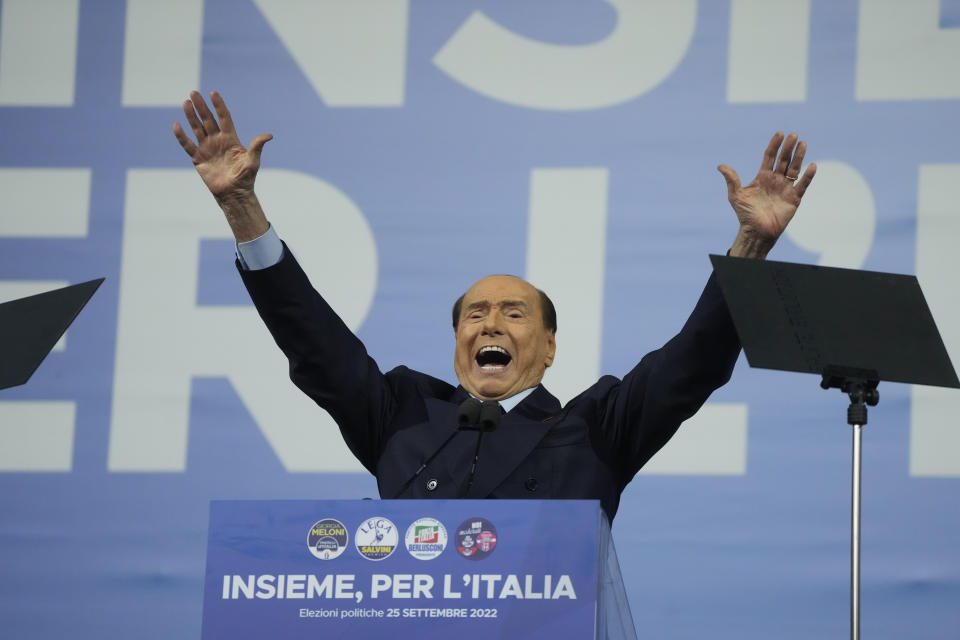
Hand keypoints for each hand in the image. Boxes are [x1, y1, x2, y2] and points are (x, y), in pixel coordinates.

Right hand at [173, 91, 272, 240]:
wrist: (234, 194)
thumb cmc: (246, 178)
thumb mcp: (252, 161)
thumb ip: (257, 147)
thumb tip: (269, 135)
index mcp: (231, 139)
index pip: (224, 118)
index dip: (219, 106)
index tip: (214, 93)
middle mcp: (217, 140)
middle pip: (208, 120)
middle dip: (201, 106)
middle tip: (194, 93)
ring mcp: (207, 148)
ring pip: (197, 128)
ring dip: (191, 116)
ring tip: (186, 102)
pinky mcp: (198, 158)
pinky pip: (188, 145)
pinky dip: (182, 136)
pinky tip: (177, 125)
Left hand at [718, 132, 815, 258]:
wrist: (756, 231)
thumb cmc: (745, 214)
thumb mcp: (736, 195)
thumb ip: (731, 180)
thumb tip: (720, 166)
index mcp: (762, 177)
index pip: (769, 157)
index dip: (774, 145)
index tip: (779, 134)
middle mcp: (775, 180)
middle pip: (783, 160)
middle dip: (788, 148)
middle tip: (793, 135)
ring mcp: (785, 188)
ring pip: (794, 169)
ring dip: (799, 157)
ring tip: (803, 143)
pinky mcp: (794, 198)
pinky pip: (802, 185)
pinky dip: (808, 176)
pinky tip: (812, 165)